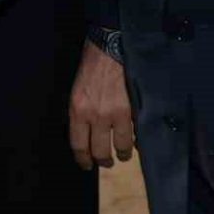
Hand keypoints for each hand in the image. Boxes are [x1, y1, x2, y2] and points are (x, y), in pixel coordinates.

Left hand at [68, 40, 134, 170]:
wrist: (110, 48)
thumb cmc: (91, 67)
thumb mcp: (77, 92)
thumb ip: (81, 114)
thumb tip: (87, 135)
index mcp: (77, 110)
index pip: (78, 145)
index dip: (83, 160)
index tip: (86, 165)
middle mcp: (95, 116)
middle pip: (100, 151)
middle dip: (104, 161)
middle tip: (107, 162)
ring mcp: (116, 114)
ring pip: (121, 147)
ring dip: (123, 154)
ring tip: (123, 154)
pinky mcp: (132, 110)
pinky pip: (135, 133)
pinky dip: (136, 140)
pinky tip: (136, 142)